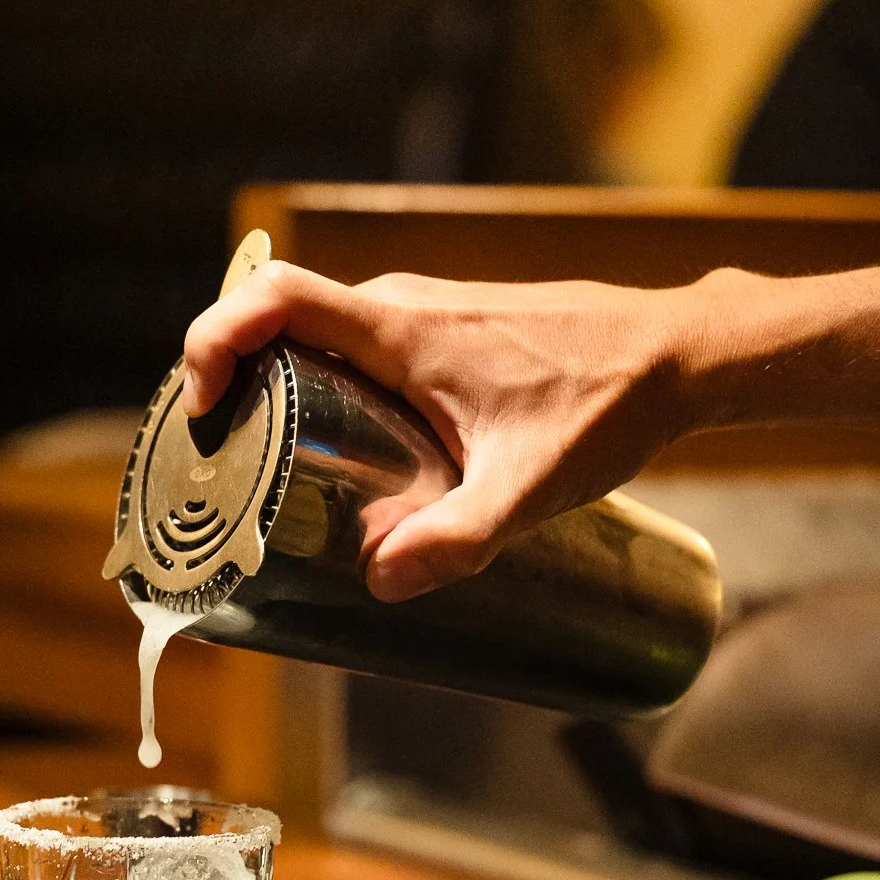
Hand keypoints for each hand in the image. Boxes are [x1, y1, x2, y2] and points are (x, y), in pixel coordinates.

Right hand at [181, 263, 699, 600]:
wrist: (680, 354)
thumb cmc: (608, 404)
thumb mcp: (529, 488)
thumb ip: (457, 540)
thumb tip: (383, 583)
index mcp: (403, 328)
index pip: (272, 296)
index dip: (213, 337)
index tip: (199, 402)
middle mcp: (404, 306)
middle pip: (281, 320)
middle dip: (235, 380)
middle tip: (225, 459)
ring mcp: (428, 313)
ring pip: (323, 334)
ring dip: (281, 385)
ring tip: (275, 466)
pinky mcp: (450, 330)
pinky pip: (361, 346)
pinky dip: (329, 385)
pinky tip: (350, 452)